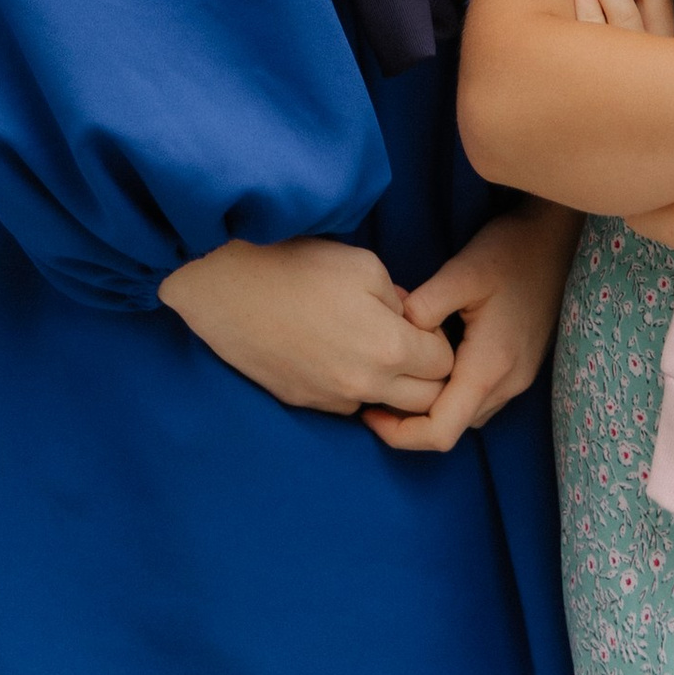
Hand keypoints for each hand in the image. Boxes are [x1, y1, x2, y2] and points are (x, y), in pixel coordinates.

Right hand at [157, 236, 455, 416]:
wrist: (228, 288)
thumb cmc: (297, 266)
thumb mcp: (364, 265)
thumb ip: (400, 299)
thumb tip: (409, 321)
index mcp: (389, 348)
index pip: (445, 364)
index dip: (438, 340)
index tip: (421, 322)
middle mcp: (366, 386)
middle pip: (426, 401)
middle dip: (427, 374)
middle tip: (408, 341)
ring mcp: (334, 401)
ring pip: (387, 409)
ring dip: (392, 386)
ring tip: (370, 346)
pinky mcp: (306, 405)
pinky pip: (350, 406)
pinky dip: (355, 388)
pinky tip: (334, 353)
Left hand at [366, 203, 580, 454]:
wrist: (555, 240)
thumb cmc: (511, 251)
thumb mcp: (462, 271)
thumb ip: (425, 306)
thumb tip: (395, 332)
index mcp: (489, 367)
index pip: (441, 432)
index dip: (400, 434)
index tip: (368, 414)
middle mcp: (507, 384)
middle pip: (452, 428)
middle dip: (410, 422)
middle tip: (374, 395)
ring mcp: (518, 378)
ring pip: (465, 415)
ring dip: (432, 408)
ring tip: (398, 378)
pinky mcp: (520, 367)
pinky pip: (479, 397)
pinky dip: (451, 393)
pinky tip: (431, 364)